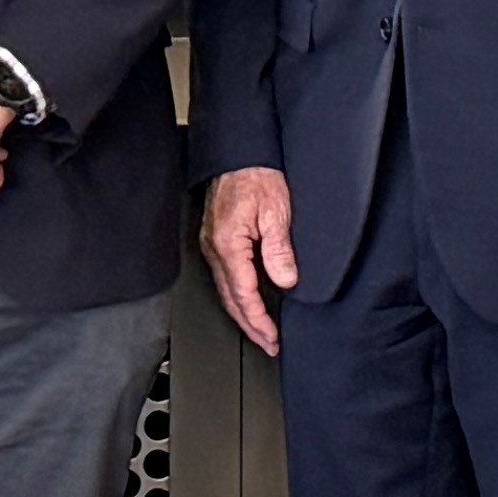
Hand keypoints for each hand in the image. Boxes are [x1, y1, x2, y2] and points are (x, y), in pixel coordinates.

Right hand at [200, 167, 299, 357]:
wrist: (239, 152)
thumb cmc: (256, 174)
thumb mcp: (277, 211)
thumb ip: (279, 249)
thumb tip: (285, 280)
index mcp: (228, 244)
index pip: (243, 295)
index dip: (259, 321)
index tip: (272, 337)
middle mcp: (215, 248)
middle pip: (231, 300)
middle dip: (250, 326)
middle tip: (269, 344)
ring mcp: (212, 244)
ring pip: (227, 290)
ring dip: (244, 314)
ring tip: (262, 330)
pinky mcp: (216, 239)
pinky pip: (226, 276)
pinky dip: (238, 295)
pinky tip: (250, 301)